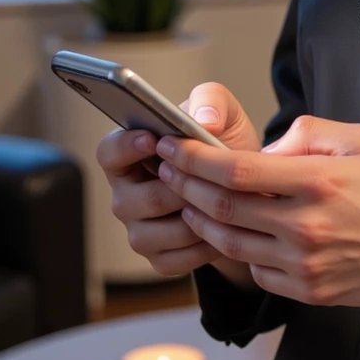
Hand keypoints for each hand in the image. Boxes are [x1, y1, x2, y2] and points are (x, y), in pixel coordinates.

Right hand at [95, 83, 261, 281]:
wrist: (251, 191)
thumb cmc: (227, 147)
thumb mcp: (224, 114)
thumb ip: (211, 100)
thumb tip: (204, 121)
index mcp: (131, 154)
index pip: (108, 152)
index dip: (126, 147)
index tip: (154, 139)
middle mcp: (127, 193)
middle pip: (133, 199)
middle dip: (174, 190)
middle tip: (205, 180)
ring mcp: (140, 228)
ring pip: (151, 234)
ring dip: (189, 221)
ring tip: (219, 207)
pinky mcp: (160, 257)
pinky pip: (172, 260)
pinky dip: (200, 248)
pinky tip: (221, 231)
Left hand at [153, 114, 359, 311]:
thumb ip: (308, 135)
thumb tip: (265, 150)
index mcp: (318, 182)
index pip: (235, 170)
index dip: (194, 158)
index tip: (173, 146)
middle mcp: (306, 226)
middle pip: (221, 207)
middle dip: (184, 186)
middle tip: (167, 169)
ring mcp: (306, 265)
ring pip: (231, 243)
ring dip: (200, 220)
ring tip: (188, 200)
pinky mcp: (310, 291)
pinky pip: (258, 270)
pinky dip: (238, 250)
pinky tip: (235, 233)